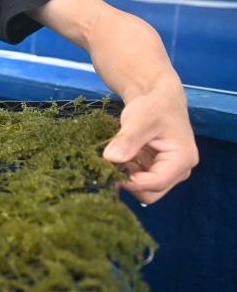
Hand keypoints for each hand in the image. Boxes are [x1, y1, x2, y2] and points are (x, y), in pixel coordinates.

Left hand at [102, 85, 198, 204]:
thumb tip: (110, 159)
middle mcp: (179, 171)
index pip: (156, 183)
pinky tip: (118, 157)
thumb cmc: (154, 106)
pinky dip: (125, 172)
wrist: (159, 99)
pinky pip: (138, 180)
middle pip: (150, 193)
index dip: (131, 182)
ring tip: (115, 156)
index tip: (110, 171)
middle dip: (128, 182)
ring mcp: (167, 172)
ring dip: (125, 177)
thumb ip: (127, 140)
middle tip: (108, 165)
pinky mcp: (155, 170)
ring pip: (142, 189)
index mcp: (182, 160)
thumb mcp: (139, 119)